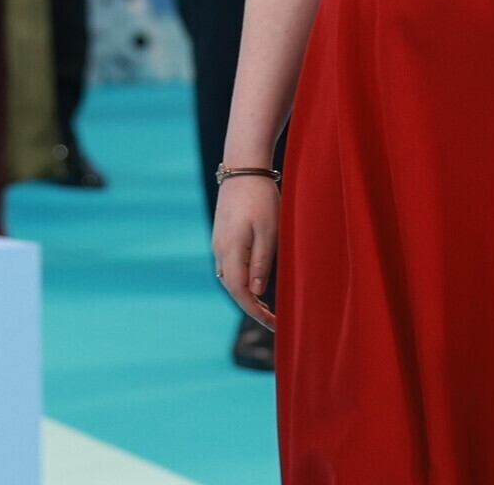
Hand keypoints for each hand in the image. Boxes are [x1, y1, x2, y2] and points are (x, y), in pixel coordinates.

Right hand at [211, 174, 278, 329]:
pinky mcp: (222, 235)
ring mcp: (219, 242)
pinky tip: (257, 281)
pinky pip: (230, 265)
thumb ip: (262, 263)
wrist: (243, 168)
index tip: (275, 325)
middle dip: (252, 307)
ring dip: (246, 294)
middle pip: (233, 289)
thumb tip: (257, 292)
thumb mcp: (270, 232)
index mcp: (231, 251)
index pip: (240, 293)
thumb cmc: (261, 199)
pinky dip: (242, 279)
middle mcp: (220, 250)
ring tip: (267, 305)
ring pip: (230, 278)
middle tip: (274, 320)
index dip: (256, 313)